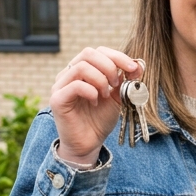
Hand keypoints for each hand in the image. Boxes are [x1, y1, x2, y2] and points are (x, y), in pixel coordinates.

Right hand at [51, 47, 140, 164]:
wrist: (89, 143)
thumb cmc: (100, 119)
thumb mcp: (117, 96)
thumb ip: (125, 80)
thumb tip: (139, 65)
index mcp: (83, 70)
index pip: (99, 51)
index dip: (118, 56)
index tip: (134, 69)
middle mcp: (69, 74)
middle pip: (88, 53)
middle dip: (109, 66)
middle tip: (117, 83)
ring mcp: (60, 85)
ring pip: (81, 67)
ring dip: (100, 79)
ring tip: (106, 95)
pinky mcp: (57, 99)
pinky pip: (75, 85)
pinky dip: (91, 91)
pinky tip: (95, 102)